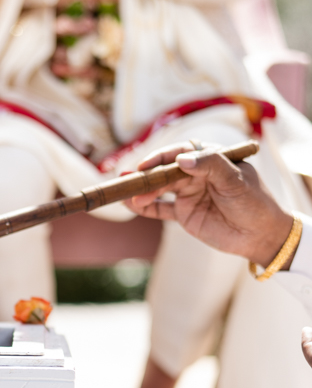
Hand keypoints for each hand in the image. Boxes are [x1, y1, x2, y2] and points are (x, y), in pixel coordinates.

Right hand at [126, 141, 297, 269]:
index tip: (147, 165)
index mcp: (211, 159)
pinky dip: (145, 208)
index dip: (162, 157)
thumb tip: (181, 159)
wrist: (261, 235)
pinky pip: (160, 209)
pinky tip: (131, 205)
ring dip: (143, 191)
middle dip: (147, 176)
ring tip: (126, 195)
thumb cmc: (254, 203)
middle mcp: (197, 174)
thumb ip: (210, 165)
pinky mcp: (184, 214)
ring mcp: (189, 194)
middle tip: (129, 180)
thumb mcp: (236, 181)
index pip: (182, 152)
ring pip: (160, 189)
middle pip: (166, 171)